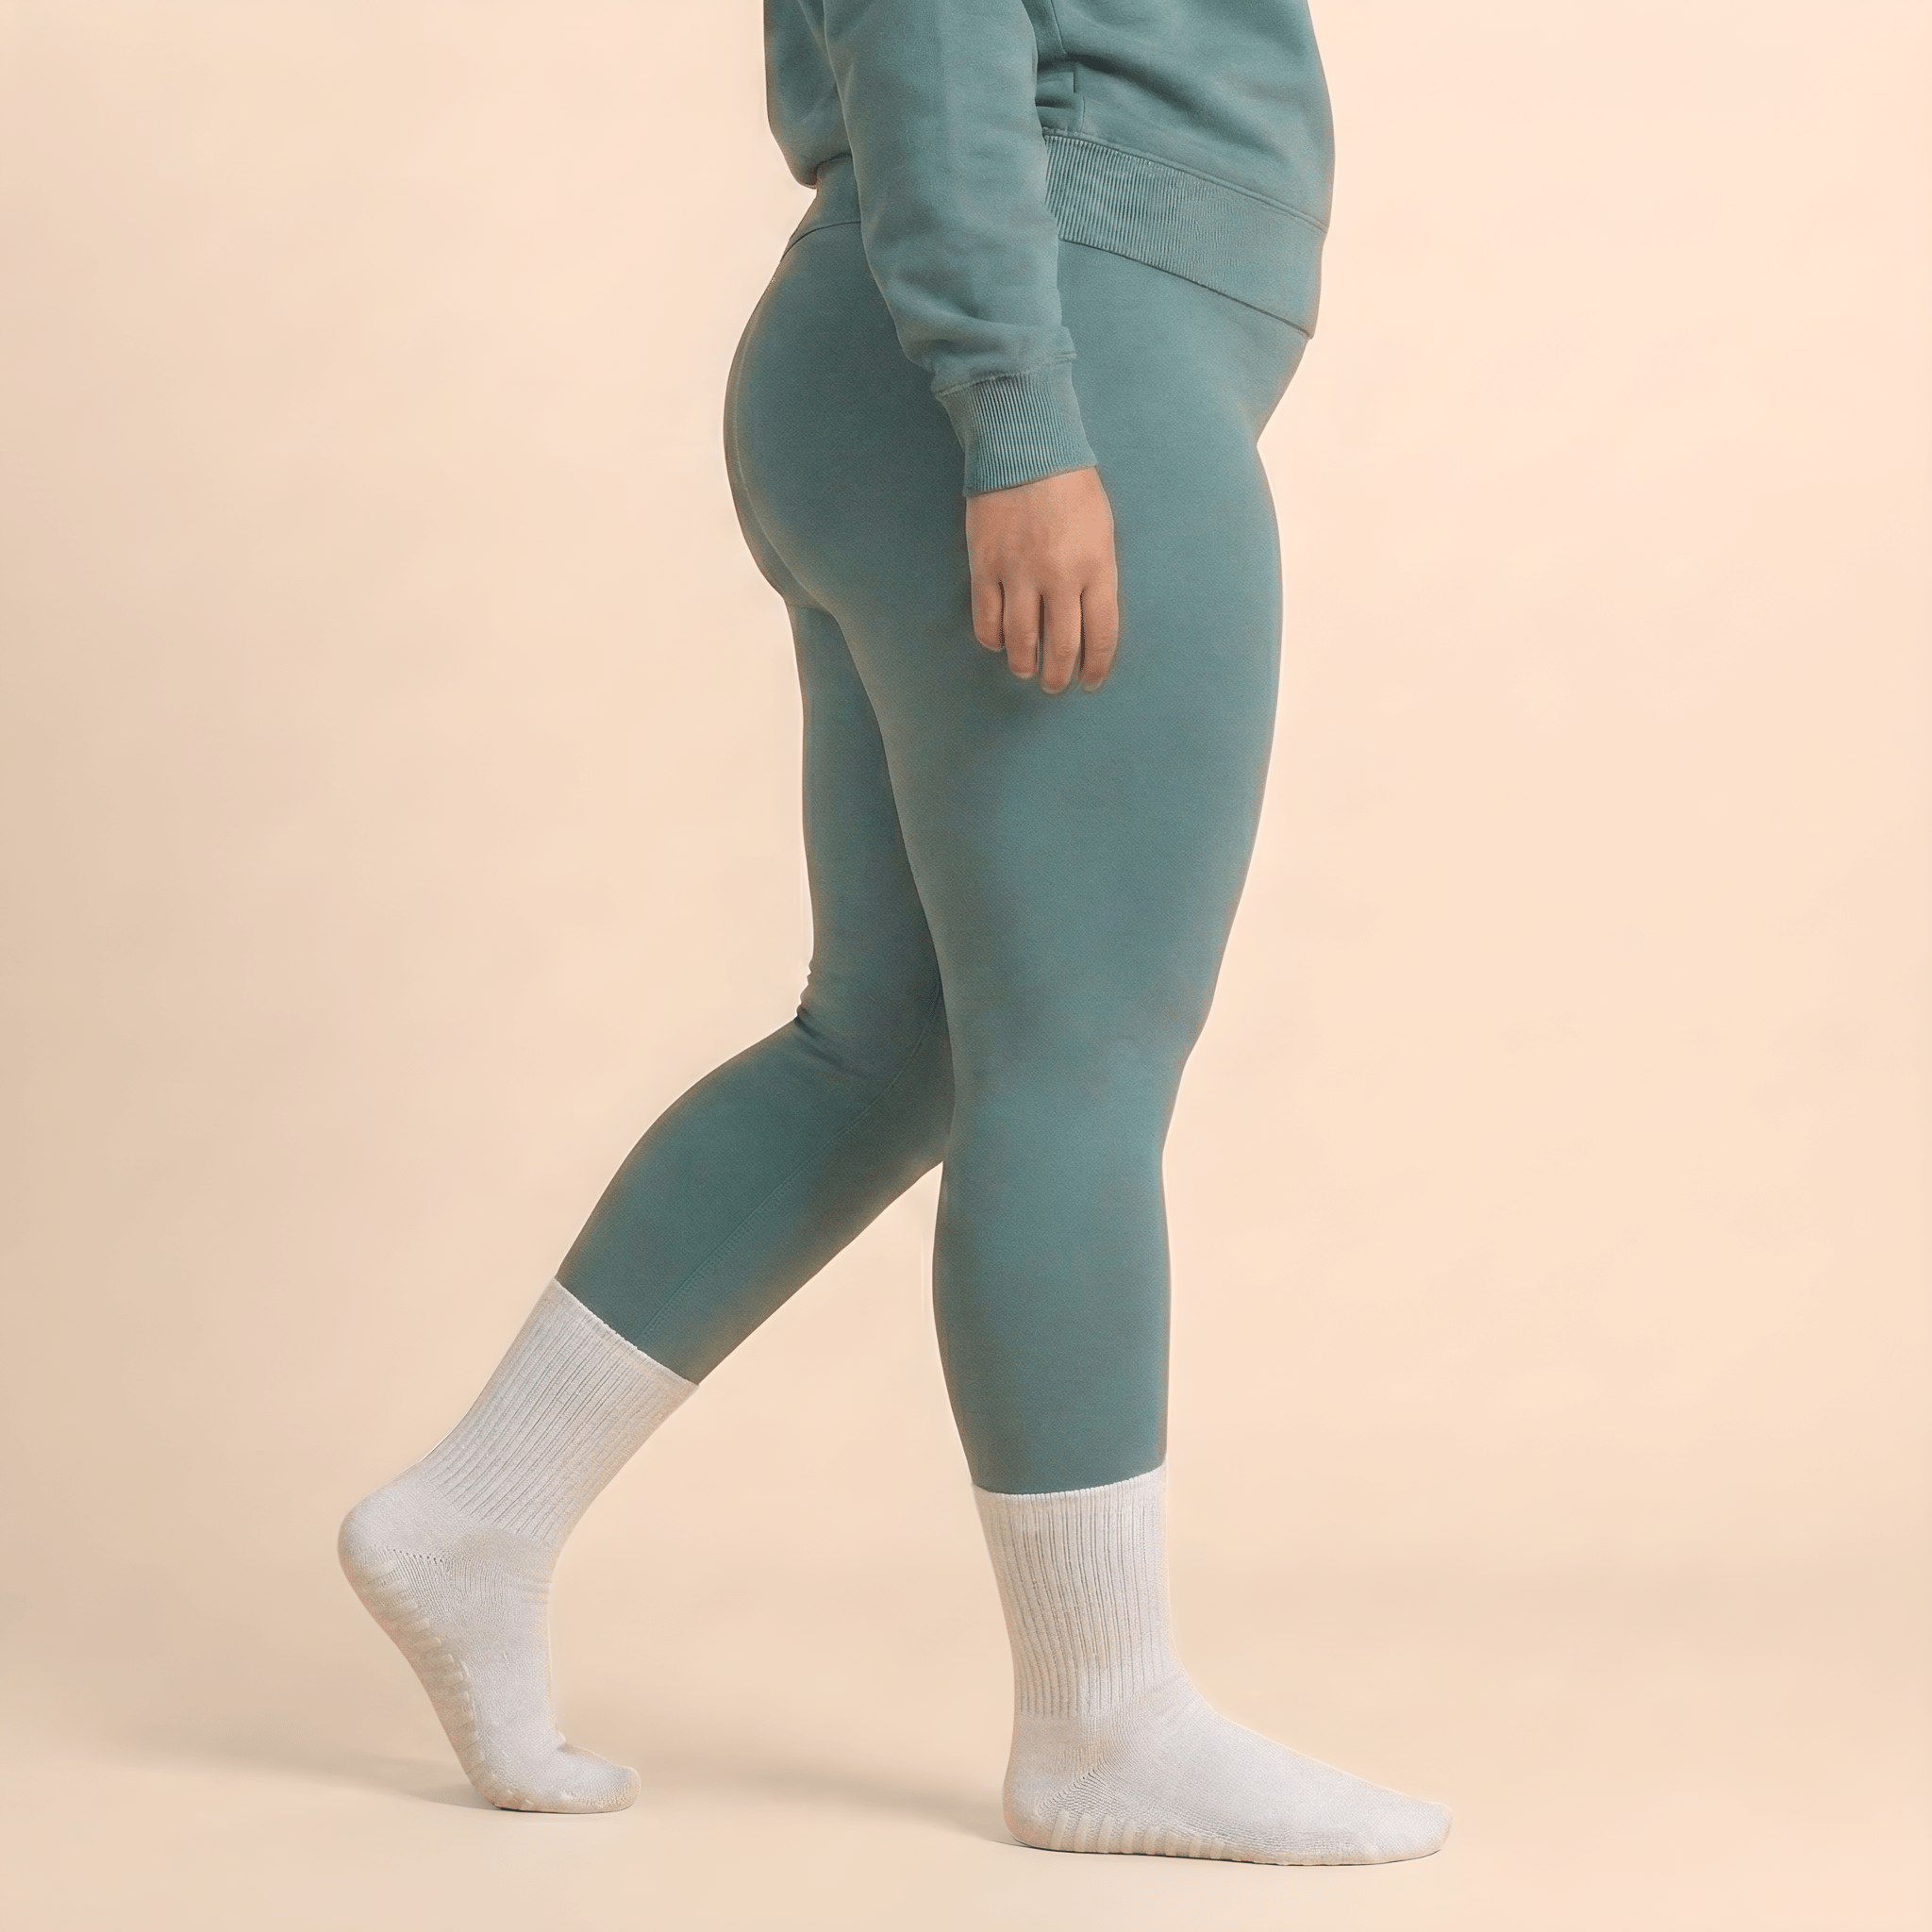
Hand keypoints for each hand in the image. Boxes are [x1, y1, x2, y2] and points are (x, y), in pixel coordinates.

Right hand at [965, 466, 1120, 693]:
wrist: (1024, 447)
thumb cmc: (1071, 488)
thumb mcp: (1101, 532)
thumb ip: (1096, 577)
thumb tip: (1085, 623)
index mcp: (1096, 568)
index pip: (1101, 637)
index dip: (1096, 668)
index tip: (1090, 681)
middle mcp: (1059, 578)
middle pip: (1061, 649)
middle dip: (1058, 676)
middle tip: (1055, 684)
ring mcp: (1019, 574)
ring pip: (1020, 643)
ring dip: (1024, 665)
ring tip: (1026, 669)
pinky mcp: (985, 567)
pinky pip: (987, 621)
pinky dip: (993, 640)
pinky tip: (999, 642)